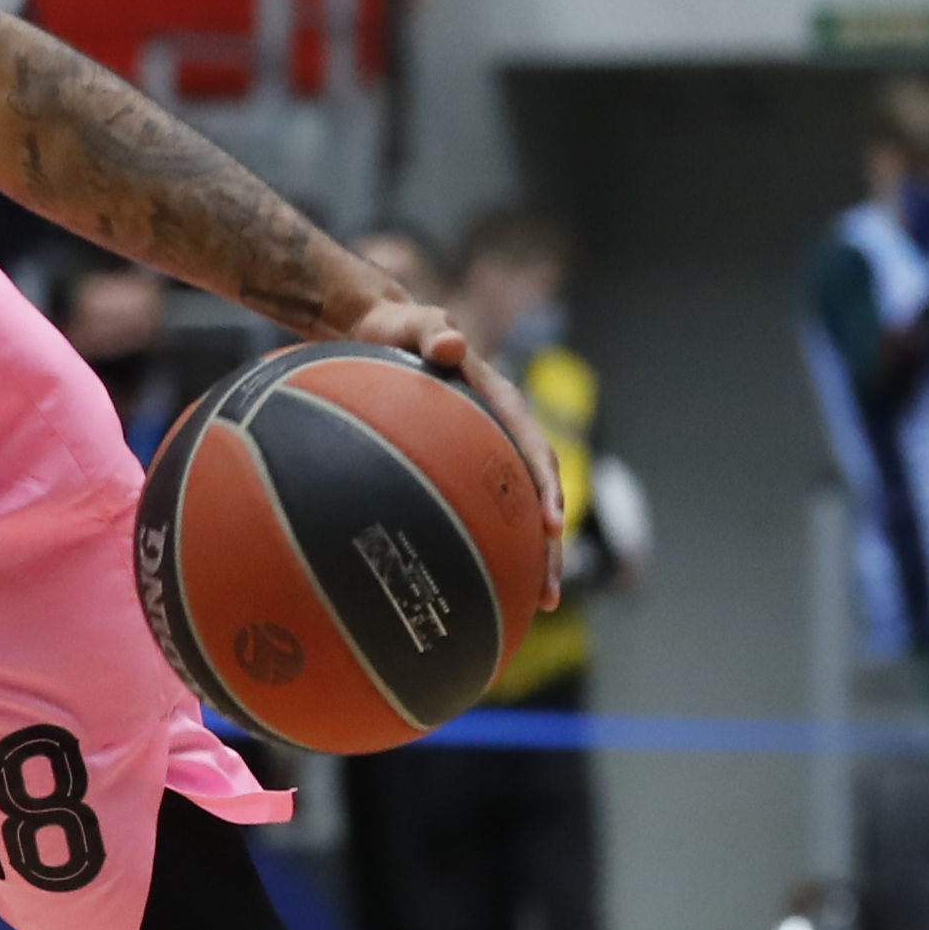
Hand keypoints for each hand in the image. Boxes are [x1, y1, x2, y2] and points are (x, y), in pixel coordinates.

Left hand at [345, 297, 568, 610]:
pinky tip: (477, 587)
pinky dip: (487, 545)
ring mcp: (482, 454)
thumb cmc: (394, 328)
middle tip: (547, 591)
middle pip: (535, 494)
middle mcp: (499, 432)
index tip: (551, 525)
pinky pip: (481, 510)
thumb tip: (450, 343)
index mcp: (499, 401)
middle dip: (548, 545)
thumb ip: (429, 330)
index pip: (531, 448)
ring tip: (534, 606)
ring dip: (529, 557)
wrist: (377, 333)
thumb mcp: (410, 323)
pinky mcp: (461, 469)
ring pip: (514, 511)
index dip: (545, 487)